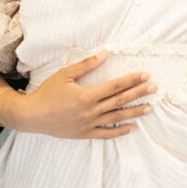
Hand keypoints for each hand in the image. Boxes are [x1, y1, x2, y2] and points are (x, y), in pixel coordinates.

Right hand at [0, 52, 155, 138]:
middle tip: (154, 88)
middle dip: (139, 93)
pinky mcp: (85, 134)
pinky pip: (106, 134)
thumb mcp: (65, 74)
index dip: (131, 80)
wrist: (31, 116)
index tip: (145, 75)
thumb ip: (86, 65)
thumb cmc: (47, 93)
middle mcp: (90, 111)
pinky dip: (120, 131)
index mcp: (86, 95)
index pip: (115, 86)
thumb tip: (104, 53)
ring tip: (150, 108)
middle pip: (120, 101)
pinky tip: (133, 127)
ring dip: (135, 112)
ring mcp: (88, 124)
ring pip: (117, 118)